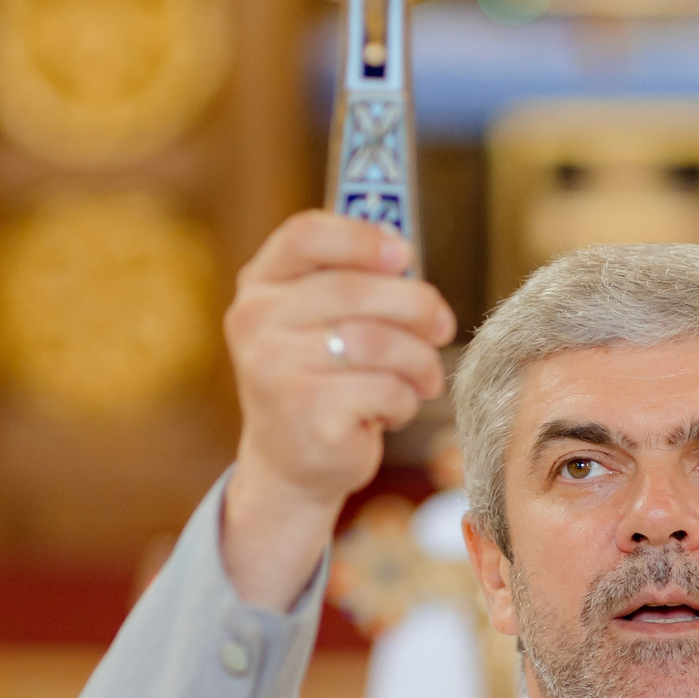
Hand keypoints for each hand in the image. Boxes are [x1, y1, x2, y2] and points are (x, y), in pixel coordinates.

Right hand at [221, 212, 455, 609]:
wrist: (290, 462)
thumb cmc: (321, 377)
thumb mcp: (322, 320)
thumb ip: (355, 280)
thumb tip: (405, 256)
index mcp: (260, 285)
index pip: (305, 235)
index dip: (362, 236)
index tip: (405, 254)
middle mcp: (257, 321)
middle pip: (355, 289)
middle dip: (416, 305)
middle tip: (441, 325)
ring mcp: (275, 369)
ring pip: (380, 342)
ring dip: (419, 361)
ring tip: (423, 378)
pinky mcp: (306, 414)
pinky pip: (385, 389)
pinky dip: (403, 400)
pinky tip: (390, 411)